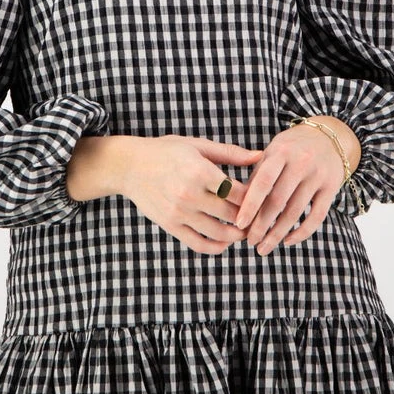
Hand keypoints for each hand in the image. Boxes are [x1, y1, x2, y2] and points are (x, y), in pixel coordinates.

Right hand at [120, 134, 264, 254]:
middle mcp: (190, 193)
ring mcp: (179, 212)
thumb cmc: (167, 151)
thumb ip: (230, 153)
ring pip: (219, 232)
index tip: (263, 197)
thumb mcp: (198, 146)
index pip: (239, 192)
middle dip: (251, 217)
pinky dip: (216, 247)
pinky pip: (198, 243)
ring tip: (245, 230)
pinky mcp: (170, 225)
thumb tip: (261, 156)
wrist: (130, 166)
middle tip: (261, 217)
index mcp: (200, 171)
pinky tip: (225, 242)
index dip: (256, 197)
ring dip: (237, 235)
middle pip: (232, 213)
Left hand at [233, 122, 351, 253]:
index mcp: (280, 152)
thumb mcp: (273, 152)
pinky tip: (288, 241)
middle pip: (278, 201)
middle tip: (249, 242)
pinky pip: (317, 216)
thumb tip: (236, 205)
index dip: (250, 204)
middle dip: (262, 225)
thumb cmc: (291, 148)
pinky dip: (302, 232)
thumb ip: (257, 175)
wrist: (329, 137)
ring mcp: (318, 175)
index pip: (263, 182)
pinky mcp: (332, 187)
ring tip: (263, 248)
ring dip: (277, 234)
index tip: (239, 225)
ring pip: (296, 212)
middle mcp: (301, 162)